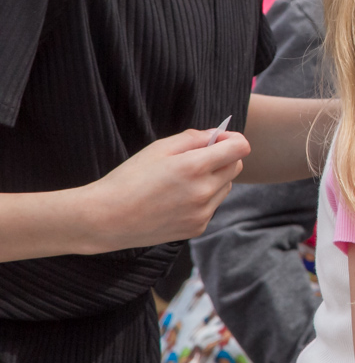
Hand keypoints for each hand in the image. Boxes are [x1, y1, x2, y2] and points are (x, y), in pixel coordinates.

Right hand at [85, 128, 250, 251]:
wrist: (106, 219)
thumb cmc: (129, 179)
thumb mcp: (158, 148)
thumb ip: (194, 138)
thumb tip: (218, 134)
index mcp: (194, 167)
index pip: (240, 148)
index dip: (233, 139)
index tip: (218, 139)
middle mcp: (203, 192)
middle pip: (236, 166)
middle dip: (224, 157)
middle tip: (198, 156)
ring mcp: (202, 213)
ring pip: (226, 187)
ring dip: (215, 178)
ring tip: (183, 179)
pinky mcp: (197, 228)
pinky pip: (213, 205)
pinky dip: (204, 198)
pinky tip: (178, 198)